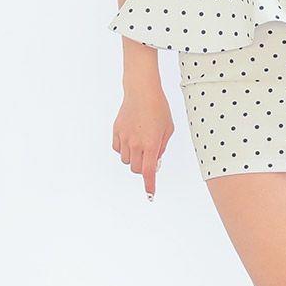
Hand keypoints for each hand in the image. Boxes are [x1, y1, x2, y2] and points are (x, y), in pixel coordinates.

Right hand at [112, 85, 174, 199]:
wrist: (142, 91)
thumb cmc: (158, 107)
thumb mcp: (168, 127)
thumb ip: (162, 146)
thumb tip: (155, 159)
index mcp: (151, 143)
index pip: (148, 171)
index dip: (149, 185)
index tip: (150, 194)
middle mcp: (136, 143)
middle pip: (136, 169)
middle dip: (143, 168)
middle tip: (149, 157)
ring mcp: (125, 138)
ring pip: (126, 160)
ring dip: (134, 158)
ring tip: (140, 143)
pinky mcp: (116, 132)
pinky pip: (118, 149)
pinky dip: (124, 149)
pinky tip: (130, 139)